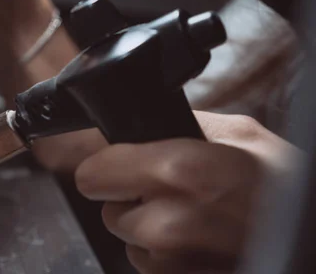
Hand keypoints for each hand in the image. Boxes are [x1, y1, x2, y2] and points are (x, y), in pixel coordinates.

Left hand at [75, 112, 303, 273]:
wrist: (314, 237)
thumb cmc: (288, 187)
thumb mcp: (239, 134)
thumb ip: (180, 127)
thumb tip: (139, 127)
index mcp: (178, 172)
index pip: (93, 174)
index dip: (104, 168)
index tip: (114, 166)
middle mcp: (168, 223)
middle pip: (109, 212)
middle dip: (128, 200)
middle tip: (163, 191)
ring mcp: (175, 262)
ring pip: (129, 243)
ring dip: (149, 232)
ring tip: (192, 219)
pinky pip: (152, 267)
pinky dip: (166, 256)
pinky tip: (199, 243)